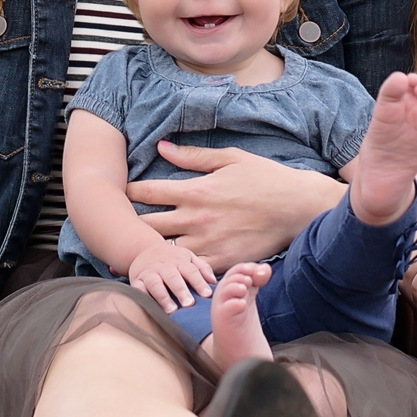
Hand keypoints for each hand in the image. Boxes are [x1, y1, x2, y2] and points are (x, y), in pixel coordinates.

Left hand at [126, 143, 340, 267]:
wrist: (298, 208)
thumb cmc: (266, 178)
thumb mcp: (230, 158)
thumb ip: (193, 156)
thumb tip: (161, 146)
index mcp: (196, 191)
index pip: (146, 192)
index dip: (127, 193)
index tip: (120, 194)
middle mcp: (196, 219)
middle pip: (145, 226)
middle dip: (128, 225)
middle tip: (118, 227)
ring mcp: (207, 244)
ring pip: (163, 252)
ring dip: (150, 250)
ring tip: (137, 251)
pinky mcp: (221, 262)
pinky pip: (189, 270)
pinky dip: (177, 268)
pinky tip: (168, 268)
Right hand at [126, 239, 215, 314]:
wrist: (144, 249)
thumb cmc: (172, 257)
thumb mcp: (188, 257)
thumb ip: (202, 268)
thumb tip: (214, 283)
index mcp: (179, 261)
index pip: (191, 271)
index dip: (199, 283)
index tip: (207, 294)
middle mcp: (164, 267)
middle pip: (173, 278)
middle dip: (181, 291)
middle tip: (189, 304)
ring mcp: (150, 273)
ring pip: (155, 284)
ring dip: (163, 297)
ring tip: (171, 310)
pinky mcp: (137, 280)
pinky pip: (138, 289)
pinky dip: (141, 296)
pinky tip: (148, 306)